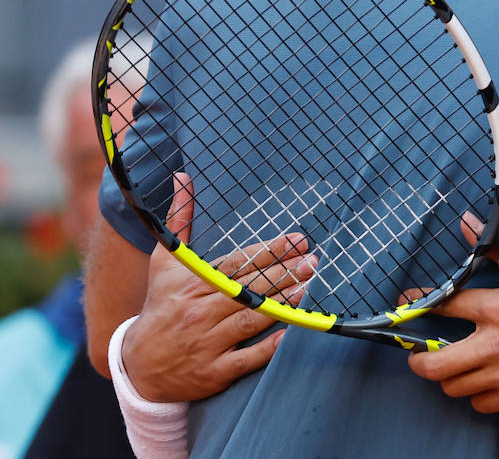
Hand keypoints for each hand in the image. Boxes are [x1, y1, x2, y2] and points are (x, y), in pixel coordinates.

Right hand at [122, 172, 317, 401]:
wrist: (136, 366)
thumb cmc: (159, 306)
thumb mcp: (164, 262)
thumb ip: (178, 220)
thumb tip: (183, 176)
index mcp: (193, 284)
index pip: (238, 264)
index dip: (268, 251)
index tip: (297, 239)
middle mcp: (201, 311)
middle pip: (248, 289)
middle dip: (283, 273)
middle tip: (312, 261)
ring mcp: (207, 343)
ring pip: (250, 320)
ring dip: (281, 305)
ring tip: (308, 288)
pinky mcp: (213, 372)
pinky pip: (245, 359)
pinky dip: (266, 349)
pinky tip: (288, 335)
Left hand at [406, 238, 498, 412]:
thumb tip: (470, 224)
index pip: (444, 306)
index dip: (421, 305)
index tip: (409, 307)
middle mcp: (495, 345)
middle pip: (434, 363)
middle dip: (419, 359)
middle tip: (421, 354)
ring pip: (452, 386)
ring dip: (448, 376)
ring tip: (454, 366)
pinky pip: (477, 403)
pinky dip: (475, 393)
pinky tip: (483, 380)